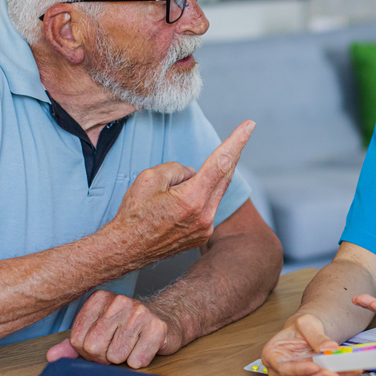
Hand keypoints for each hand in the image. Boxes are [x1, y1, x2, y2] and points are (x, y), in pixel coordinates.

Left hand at [46, 290, 181, 368]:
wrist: (166, 320)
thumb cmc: (127, 329)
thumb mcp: (97, 332)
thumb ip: (73, 344)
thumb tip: (51, 357)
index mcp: (99, 299)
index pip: (77, 340)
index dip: (89, 351)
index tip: (103, 343)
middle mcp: (118, 301)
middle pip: (94, 348)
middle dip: (105, 357)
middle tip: (117, 348)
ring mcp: (139, 312)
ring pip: (116, 356)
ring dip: (124, 359)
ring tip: (133, 345)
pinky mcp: (157, 327)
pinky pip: (137, 360)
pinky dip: (140, 360)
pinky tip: (145, 347)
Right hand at [103, 121, 253, 268]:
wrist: (126, 249)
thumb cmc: (134, 214)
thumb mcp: (149, 178)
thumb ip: (177, 169)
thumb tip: (194, 173)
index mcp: (192, 199)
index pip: (221, 163)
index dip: (236, 141)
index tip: (249, 126)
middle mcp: (205, 216)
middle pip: (225, 176)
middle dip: (232, 153)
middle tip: (244, 132)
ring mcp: (205, 228)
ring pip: (215, 192)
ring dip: (206, 180)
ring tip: (174, 189)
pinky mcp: (202, 235)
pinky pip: (207, 206)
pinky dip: (199, 197)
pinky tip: (177, 204)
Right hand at [260, 313, 363, 375]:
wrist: (307, 331)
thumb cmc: (300, 327)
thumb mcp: (306, 323)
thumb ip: (316, 336)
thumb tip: (328, 346)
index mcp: (272, 354)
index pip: (283, 366)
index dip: (299, 369)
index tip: (314, 367)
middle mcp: (280, 369)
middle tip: (335, 373)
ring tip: (347, 371)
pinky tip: (347, 372)